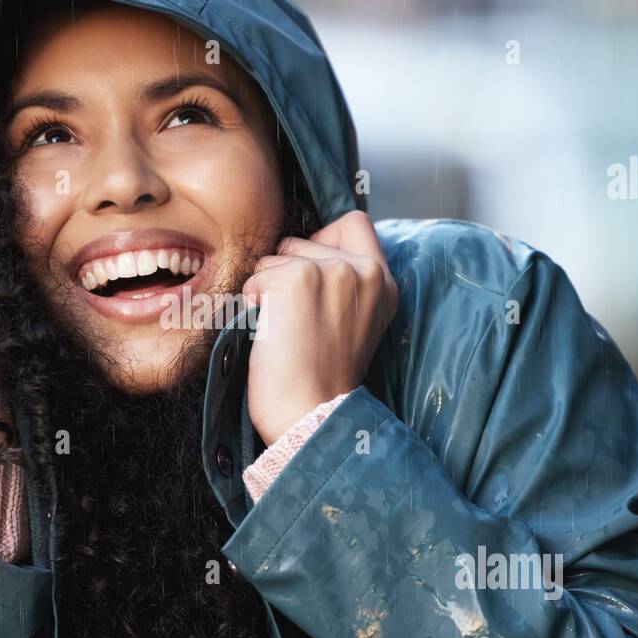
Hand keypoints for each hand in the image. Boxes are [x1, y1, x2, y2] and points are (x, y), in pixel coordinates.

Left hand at [242, 210, 397, 444]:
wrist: (311, 414)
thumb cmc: (324, 380)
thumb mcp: (357, 324)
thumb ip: (347, 285)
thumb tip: (308, 253)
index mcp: (384, 282)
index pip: (355, 223)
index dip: (324, 240)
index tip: (313, 272)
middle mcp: (364, 271)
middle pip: (304, 239)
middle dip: (289, 271)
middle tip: (298, 318)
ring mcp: (331, 271)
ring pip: (276, 256)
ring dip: (269, 288)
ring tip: (287, 329)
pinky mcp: (296, 279)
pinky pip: (256, 275)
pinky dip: (253, 301)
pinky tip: (271, 331)